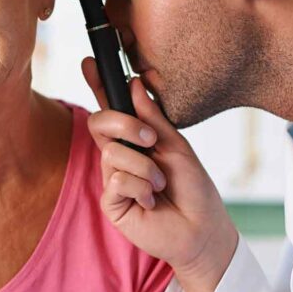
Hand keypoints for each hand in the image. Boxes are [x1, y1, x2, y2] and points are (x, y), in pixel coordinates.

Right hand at [82, 57, 239, 291]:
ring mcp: (113, 178)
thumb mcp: (176, 146)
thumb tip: (134, 84)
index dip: (98, 85)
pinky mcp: (111, 202)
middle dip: (125, 125)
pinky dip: (141, 188)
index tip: (90, 62)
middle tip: (151, 140)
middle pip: (99, 123)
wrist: (202, 229)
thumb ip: (153, 118)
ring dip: (145, 167)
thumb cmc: (193, 189)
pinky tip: (153, 202)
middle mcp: (119, 156)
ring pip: (112, 153)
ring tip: (161, 185)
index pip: (111, 108)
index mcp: (135, 139)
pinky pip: (116, 180)